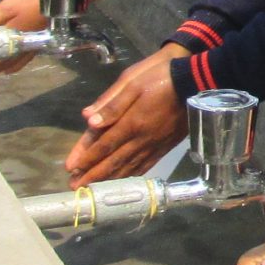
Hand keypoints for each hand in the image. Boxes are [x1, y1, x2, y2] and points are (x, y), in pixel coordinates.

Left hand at [66, 47, 188, 180]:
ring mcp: (155, 144)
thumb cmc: (158, 76)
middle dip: (93, 175)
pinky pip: (147, 165)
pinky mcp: (166, 146)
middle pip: (114, 161)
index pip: (103, 145)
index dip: (86, 158)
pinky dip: (132, 175)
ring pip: (129, 167)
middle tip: (75, 187)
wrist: (194, 80)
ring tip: (94, 188)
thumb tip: (88, 120)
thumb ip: (111, 103)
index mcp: (131, 122)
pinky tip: (125, 179)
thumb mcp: (131, 81)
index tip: (70, 169)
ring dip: (110, 179)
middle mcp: (142, 139)